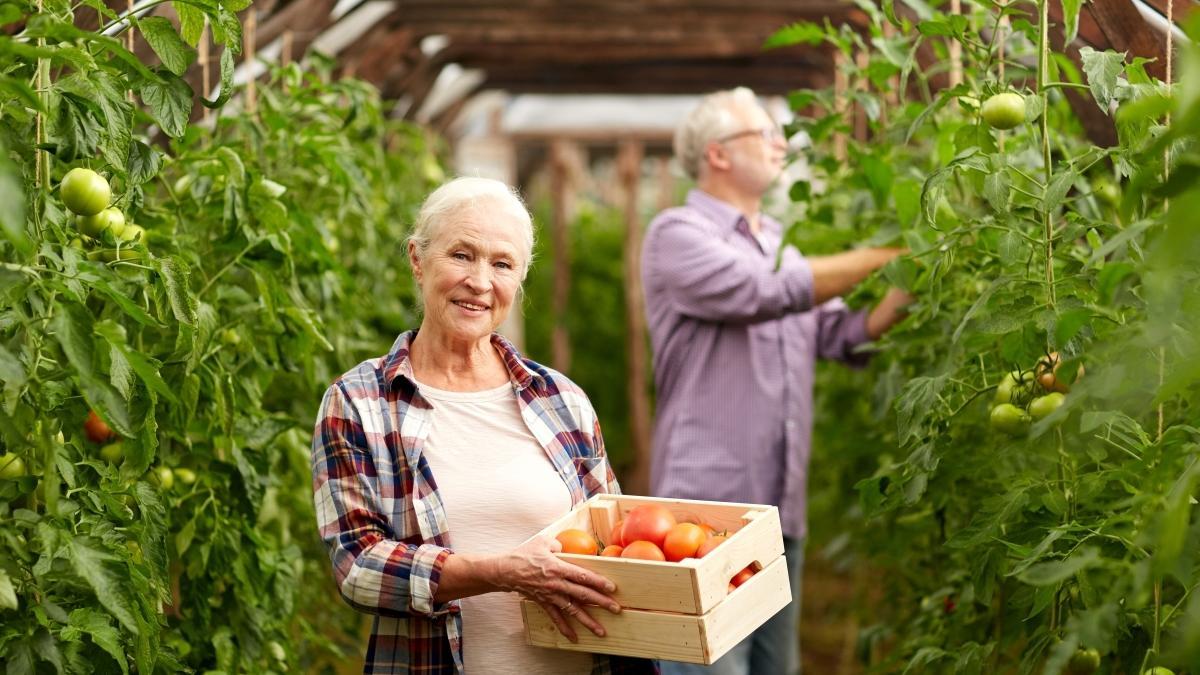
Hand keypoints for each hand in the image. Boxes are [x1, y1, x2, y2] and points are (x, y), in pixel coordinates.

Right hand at [486, 535, 620, 641]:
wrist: (505, 571)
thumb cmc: (523, 555)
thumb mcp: (543, 542)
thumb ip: (559, 544)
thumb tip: (568, 547)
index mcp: (558, 568)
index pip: (583, 576)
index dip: (598, 582)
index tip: (612, 588)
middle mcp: (557, 584)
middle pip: (583, 595)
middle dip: (601, 603)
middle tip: (616, 609)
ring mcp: (551, 595)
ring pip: (573, 610)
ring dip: (588, 621)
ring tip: (601, 631)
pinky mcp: (544, 603)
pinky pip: (556, 618)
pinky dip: (565, 628)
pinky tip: (574, 638)